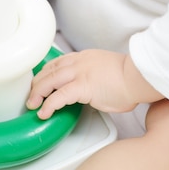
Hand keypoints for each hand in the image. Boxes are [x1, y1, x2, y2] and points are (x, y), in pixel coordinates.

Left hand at [26, 49, 162, 118]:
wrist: (138, 76)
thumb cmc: (128, 77)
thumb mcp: (106, 70)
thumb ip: (94, 76)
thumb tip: (91, 89)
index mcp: (85, 57)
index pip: (59, 61)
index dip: (46, 72)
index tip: (39, 80)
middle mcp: (79, 62)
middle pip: (50, 69)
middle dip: (37, 82)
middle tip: (30, 94)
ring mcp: (80, 73)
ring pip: (50, 80)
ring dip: (37, 92)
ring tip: (31, 104)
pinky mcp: (83, 86)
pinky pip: (60, 95)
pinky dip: (49, 104)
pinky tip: (44, 112)